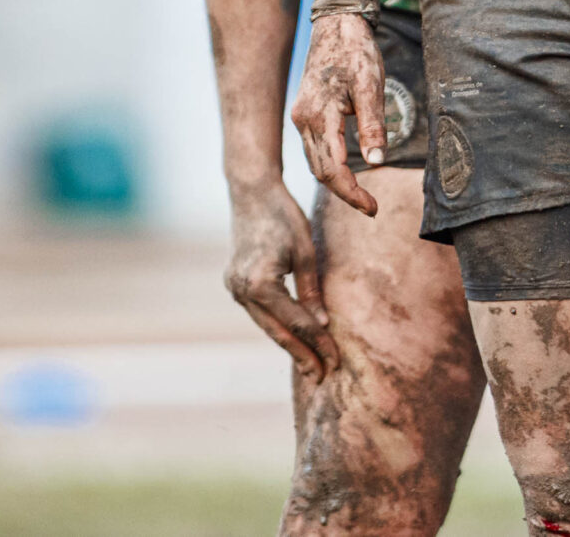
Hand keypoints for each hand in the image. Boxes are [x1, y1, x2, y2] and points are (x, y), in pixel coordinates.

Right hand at [226, 177, 338, 378]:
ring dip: (289, 344)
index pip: (297, 322)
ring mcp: (234, 288)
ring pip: (267, 325)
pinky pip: (260, 313)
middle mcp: (242, 290)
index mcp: (261, 284)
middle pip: (278, 332)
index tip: (335, 362)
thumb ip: (311, 291)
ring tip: (310, 364)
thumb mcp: (305, 252)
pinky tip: (292, 337)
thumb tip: (322, 324)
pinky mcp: (234, 283)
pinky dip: (277, 325)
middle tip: (322, 377)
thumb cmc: (284, 216)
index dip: (318, 344)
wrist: (252, 192)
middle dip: (302, 355)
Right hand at [290, 14, 384, 215]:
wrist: (337, 25)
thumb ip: (372, 125)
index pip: (333, 169)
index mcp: (319, 115)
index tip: (373, 209)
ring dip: (336, 182)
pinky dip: (329, 165)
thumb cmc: (356, 52)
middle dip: (345, 193)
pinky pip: (314, 149)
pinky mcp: (304, 113)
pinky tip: (346, 171)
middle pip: (321, 171)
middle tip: (372, 208)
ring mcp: (300, 117)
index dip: (352, 193)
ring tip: (361, 195)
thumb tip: (376, 163)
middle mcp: (303, 119)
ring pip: (315, 162)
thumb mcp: (372, 86)